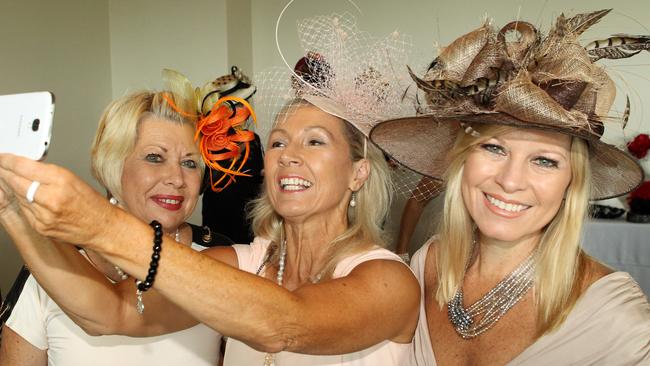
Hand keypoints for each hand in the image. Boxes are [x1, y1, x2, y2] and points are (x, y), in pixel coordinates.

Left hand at [0, 153, 114, 244]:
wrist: (102, 227)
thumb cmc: (92, 204)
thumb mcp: (73, 179)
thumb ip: (48, 172)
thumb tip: (26, 166)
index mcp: (61, 180)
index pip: (23, 167)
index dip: (8, 161)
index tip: (3, 158)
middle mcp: (51, 198)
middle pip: (15, 181)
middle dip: (6, 173)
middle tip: (2, 167)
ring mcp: (44, 215)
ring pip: (18, 196)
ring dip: (13, 188)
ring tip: (13, 181)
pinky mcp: (40, 227)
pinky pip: (24, 210)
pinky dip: (23, 203)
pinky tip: (26, 198)